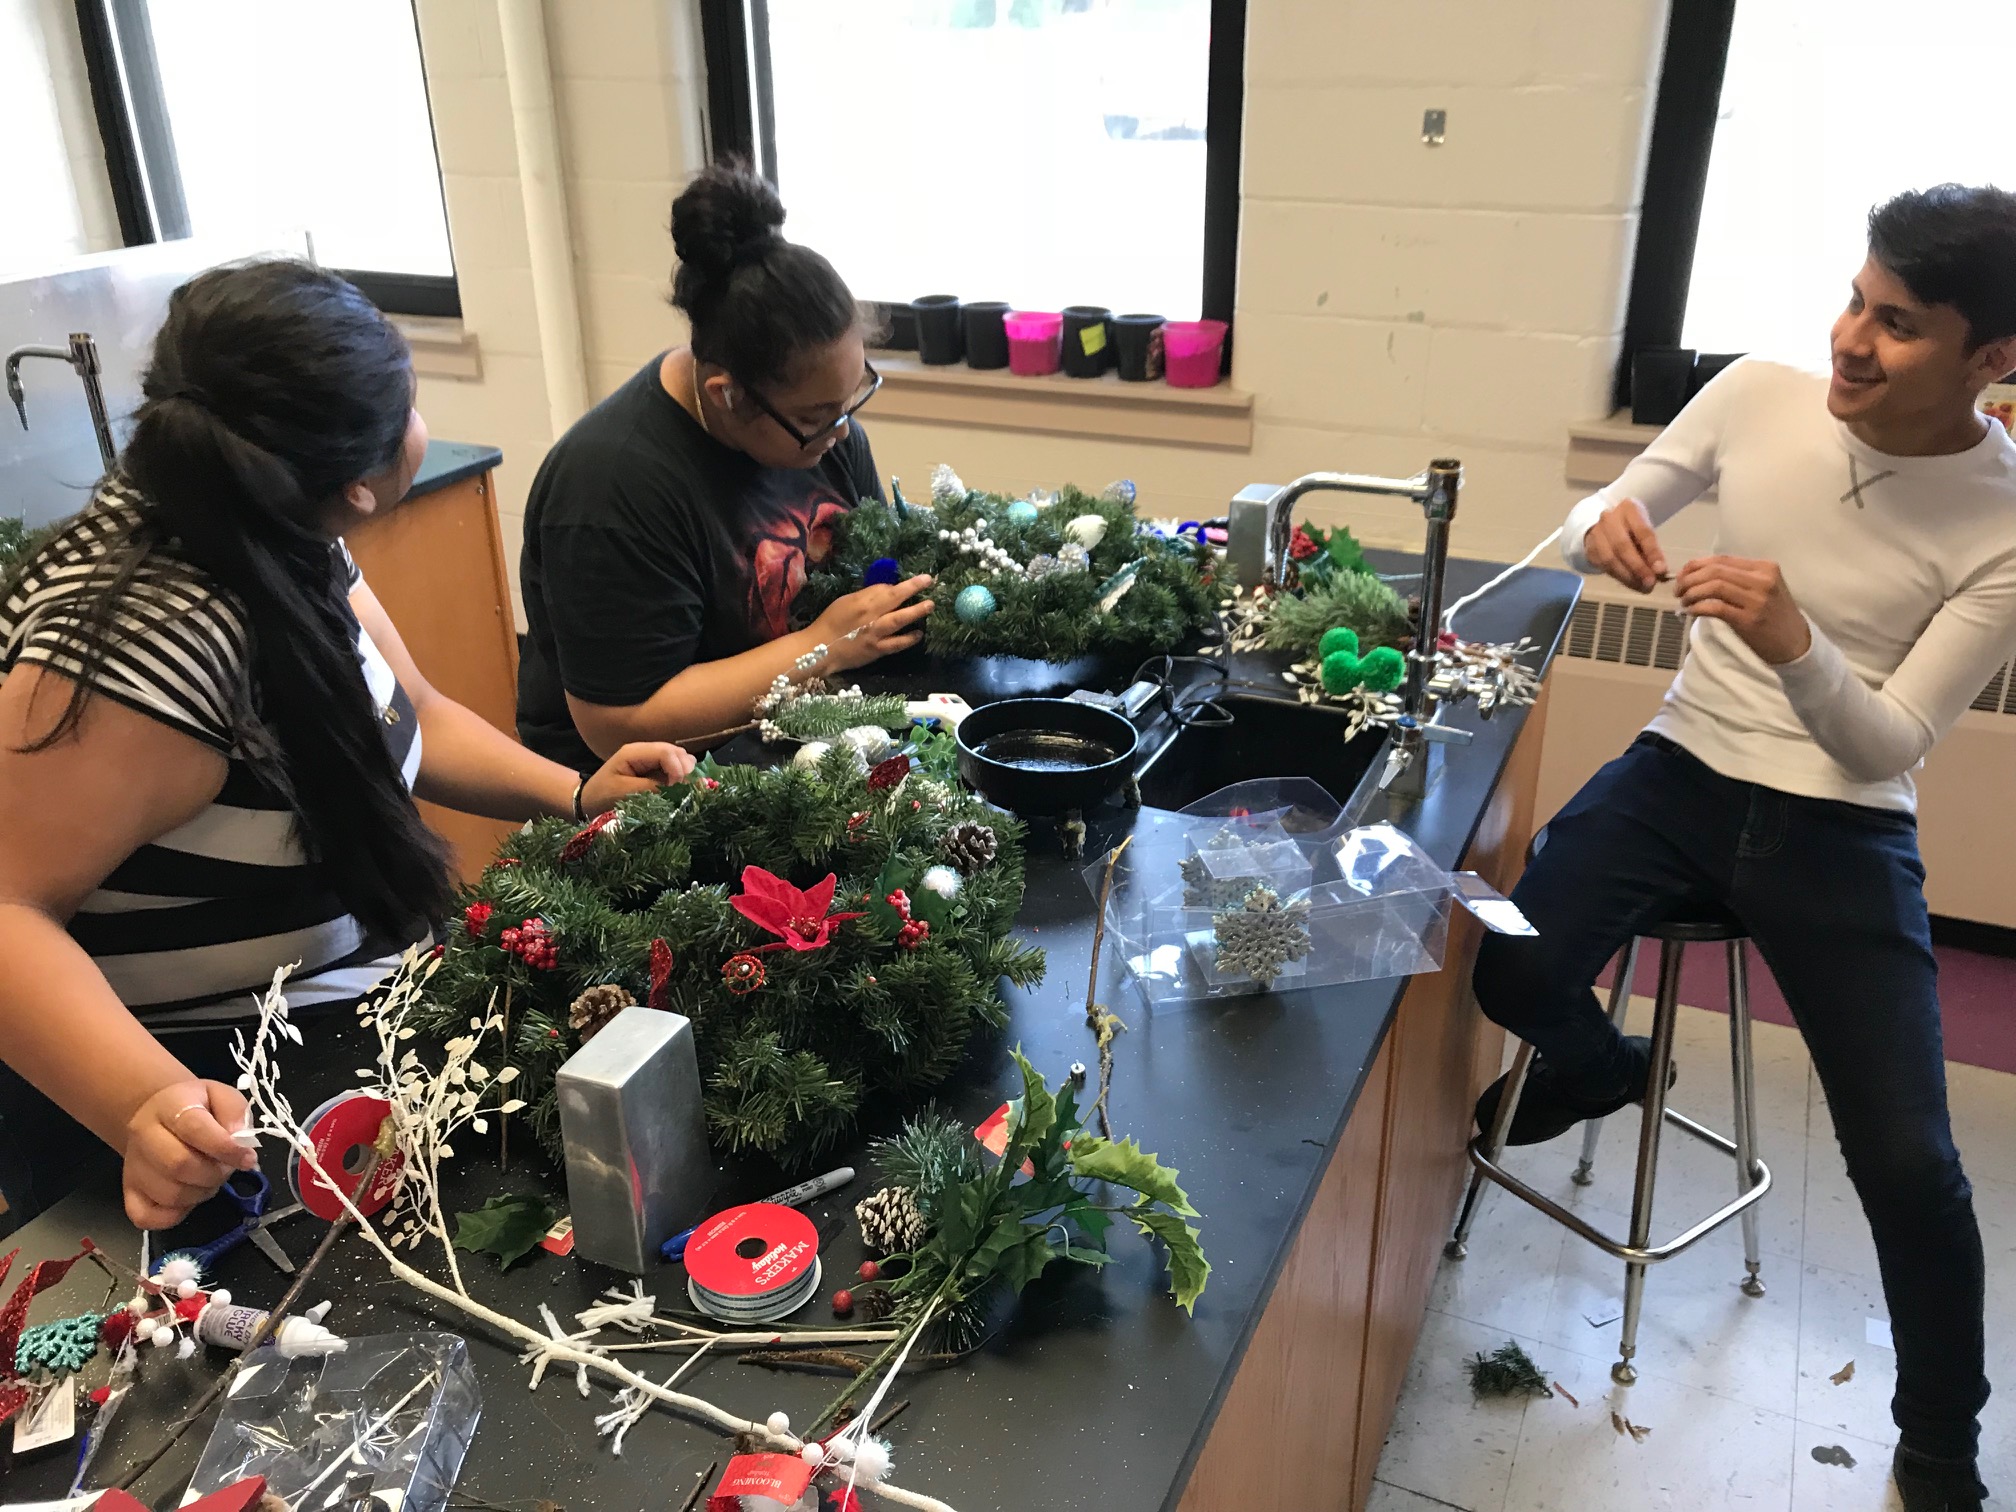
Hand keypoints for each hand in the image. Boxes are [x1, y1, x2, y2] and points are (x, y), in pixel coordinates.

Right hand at [123, 1079, 254, 1229]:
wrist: (156, 1114)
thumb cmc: (196, 1106)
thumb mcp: (222, 1096)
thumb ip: (236, 1112)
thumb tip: (241, 1142)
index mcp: (170, 1105)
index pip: (194, 1128)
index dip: (226, 1148)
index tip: (248, 1159)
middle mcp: (144, 1135)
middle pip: (178, 1165)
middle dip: (214, 1174)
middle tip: (227, 1169)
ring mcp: (133, 1166)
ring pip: (168, 1194)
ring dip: (200, 1194)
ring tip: (209, 1179)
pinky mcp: (129, 1191)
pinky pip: (146, 1217)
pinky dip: (174, 1216)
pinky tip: (188, 1198)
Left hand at [580, 742, 696, 812]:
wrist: (589, 799)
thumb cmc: (602, 796)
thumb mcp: (624, 793)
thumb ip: (652, 787)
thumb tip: (678, 787)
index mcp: (634, 752)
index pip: (666, 752)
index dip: (677, 769)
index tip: (677, 788)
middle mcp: (645, 751)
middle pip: (676, 752)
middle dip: (684, 770)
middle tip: (681, 790)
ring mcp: (651, 758)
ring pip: (679, 758)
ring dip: (683, 773)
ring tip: (678, 790)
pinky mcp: (654, 768)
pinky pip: (674, 768)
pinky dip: (679, 777)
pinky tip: (675, 788)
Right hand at [815, 575, 935, 671]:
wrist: (820, 649)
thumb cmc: (830, 623)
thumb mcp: (844, 603)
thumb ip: (864, 597)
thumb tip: (884, 591)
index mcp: (860, 602)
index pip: (883, 589)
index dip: (897, 585)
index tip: (909, 583)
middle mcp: (870, 615)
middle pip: (894, 598)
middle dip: (912, 588)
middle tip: (928, 581)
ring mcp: (875, 633)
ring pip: (899, 620)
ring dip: (916, 612)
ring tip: (930, 606)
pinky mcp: (877, 650)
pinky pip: (896, 644)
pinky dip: (908, 639)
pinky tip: (919, 634)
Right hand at [1583, 498, 1667, 592]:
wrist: (1605, 525)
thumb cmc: (1631, 528)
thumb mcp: (1644, 532)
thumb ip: (1651, 550)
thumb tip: (1660, 573)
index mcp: (1628, 509)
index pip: (1642, 532)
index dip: (1652, 552)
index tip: (1661, 570)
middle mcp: (1609, 519)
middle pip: (1622, 545)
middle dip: (1637, 567)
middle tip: (1650, 582)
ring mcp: (1596, 534)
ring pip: (1610, 558)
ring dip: (1628, 575)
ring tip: (1642, 586)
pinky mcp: (1590, 549)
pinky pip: (1604, 566)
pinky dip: (1620, 577)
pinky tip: (1631, 583)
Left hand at [1674, 555, 1812, 664]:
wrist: (1795, 641)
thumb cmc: (1774, 613)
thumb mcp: (1762, 587)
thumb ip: (1737, 577)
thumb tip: (1697, 573)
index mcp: (1764, 567)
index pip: (1722, 559)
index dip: (1695, 565)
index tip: (1682, 576)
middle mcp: (1762, 580)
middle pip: (1715, 571)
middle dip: (1689, 579)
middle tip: (1678, 591)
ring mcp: (1757, 600)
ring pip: (1714, 586)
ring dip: (1692, 593)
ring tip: (1684, 602)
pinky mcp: (1749, 620)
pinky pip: (1716, 608)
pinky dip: (1698, 608)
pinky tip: (1692, 612)